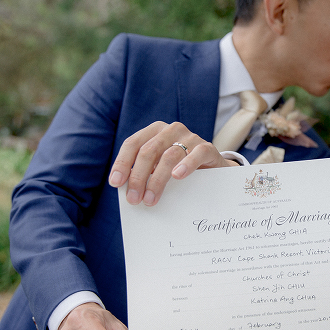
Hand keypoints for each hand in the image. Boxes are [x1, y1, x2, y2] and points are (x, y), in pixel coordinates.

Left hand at [108, 121, 235, 205]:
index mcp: (154, 131)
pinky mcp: (207, 148)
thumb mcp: (160, 168)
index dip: (122, 163)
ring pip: (168, 156)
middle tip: (133, 199)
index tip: (115, 183)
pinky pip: (196, 154)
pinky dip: (186, 165)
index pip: (133, 144)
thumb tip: (128, 190)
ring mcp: (190, 137)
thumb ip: (146, 173)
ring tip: (150, 199)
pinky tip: (177, 177)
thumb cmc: (181, 170)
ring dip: (157, 180)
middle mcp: (171, 130)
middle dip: (138, 177)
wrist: (214, 170)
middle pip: (148, 151)